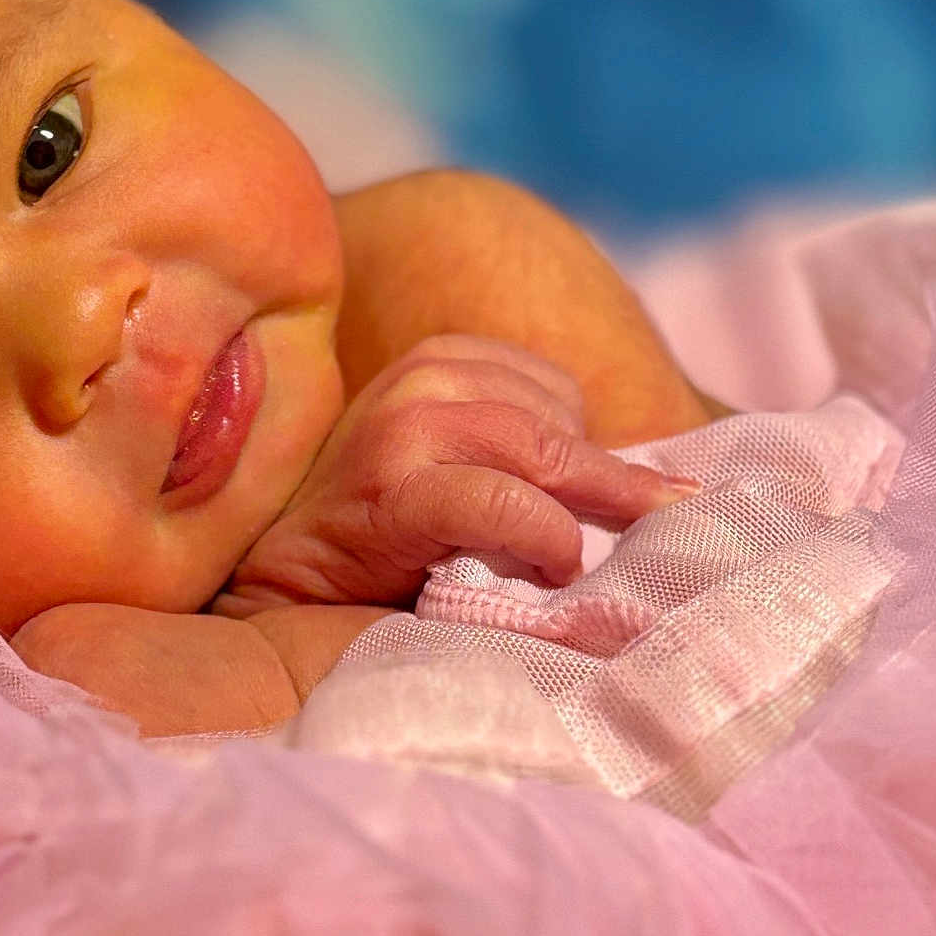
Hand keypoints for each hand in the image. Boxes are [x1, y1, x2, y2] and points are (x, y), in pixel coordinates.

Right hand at [213, 334, 695, 614]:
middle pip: (559, 426)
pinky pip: (500, 504)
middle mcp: (424, 377)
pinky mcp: (393, 491)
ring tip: (567, 560)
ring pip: (539, 456)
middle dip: (607, 487)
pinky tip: (550, 567)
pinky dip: (542, 536)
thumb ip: (523, 448)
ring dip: (573, 514)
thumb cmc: (385, 525)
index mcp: (442, 357)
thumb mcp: (453, 457)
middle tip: (650, 531)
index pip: (560, 392)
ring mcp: (404, 428)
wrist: (285, 578)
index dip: (589, 451)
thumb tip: (648, 479)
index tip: (604, 504)